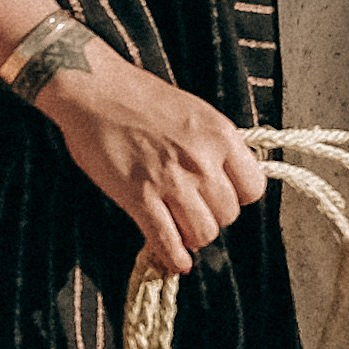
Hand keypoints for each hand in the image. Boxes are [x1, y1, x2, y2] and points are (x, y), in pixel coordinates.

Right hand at [40, 52, 267, 275]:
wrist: (95, 88)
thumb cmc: (140, 96)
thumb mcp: (195, 112)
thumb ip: (214, 146)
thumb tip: (224, 179)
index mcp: (220, 135)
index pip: (253, 188)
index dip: (237, 197)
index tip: (221, 195)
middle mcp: (202, 160)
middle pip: (227, 215)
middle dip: (212, 217)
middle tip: (193, 210)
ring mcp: (172, 180)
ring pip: (203, 234)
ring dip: (192, 237)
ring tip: (179, 227)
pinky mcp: (140, 197)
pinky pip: (167, 241)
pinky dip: (172, 257)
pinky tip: (174, 260)